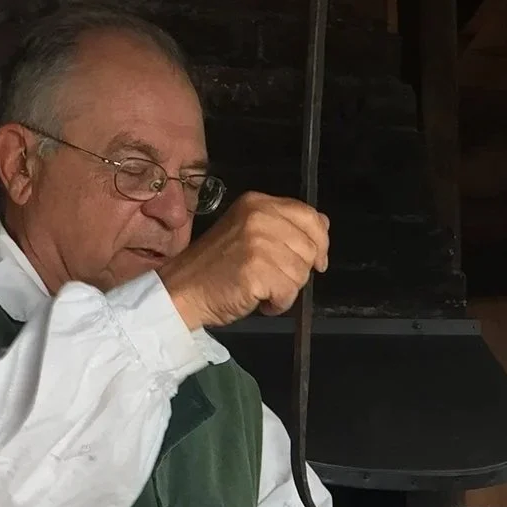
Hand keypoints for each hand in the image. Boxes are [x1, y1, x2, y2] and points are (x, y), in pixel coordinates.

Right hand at [160, 192, 330, 329]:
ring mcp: (258, 242)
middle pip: (310, 248)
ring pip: (301, 273)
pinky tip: (259, 299)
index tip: (317, 261)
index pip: (310, 216)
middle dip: (298, 271)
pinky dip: (278, 303)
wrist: (182, 289)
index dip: (320, 242)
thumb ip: (285, 226)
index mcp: (258, 203)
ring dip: (286, 289)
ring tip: (261, 288)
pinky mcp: (257, 269)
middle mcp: (259, 216)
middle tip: (274, 278)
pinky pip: (289, 292)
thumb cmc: (216, 267)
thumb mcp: (250, 232)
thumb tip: (323, 224)